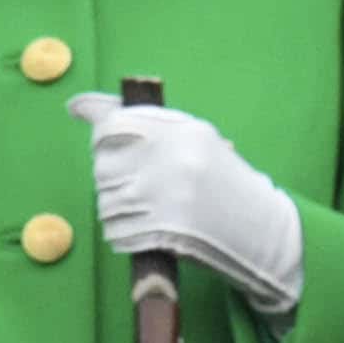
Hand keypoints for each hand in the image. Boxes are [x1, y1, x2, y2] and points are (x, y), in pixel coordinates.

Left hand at [68, 90, 307, 319]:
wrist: (264, 231)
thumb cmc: (224, 184)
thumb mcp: (196, 142)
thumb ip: (145, 124)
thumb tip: (78, 107)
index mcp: (183, 131)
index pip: (115, 122)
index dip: (98, 130)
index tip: (86, 124)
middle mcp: (173, 158)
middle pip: (104, 165)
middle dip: (109, 177)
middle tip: (133, 185)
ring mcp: (169, 194)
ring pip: (106, 201)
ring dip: (114, 210)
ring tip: (144, 212)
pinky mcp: (166, 230)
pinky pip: (117, 232)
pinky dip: (122, 235)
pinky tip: (145, 232)